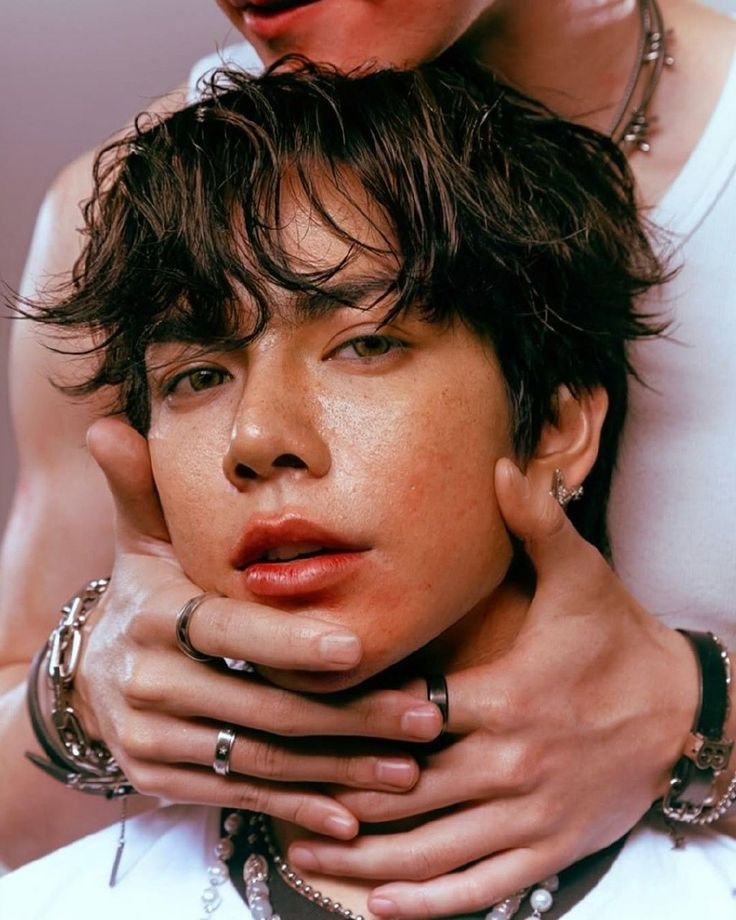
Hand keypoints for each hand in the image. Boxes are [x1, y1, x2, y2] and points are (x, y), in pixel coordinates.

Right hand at [76, 418, 442, 837]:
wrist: (84, 678)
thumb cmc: (140, 600)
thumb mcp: (137, 545)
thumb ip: (140, 491)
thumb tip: (108, 423)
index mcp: (152, 617)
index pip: (226, 630)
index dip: (288, 640)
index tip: (356, 643)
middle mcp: (148, 684)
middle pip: (260, 704)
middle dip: (348, 715)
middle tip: (424, 715)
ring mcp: (154, 740)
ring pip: (259, 758)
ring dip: (338, 768)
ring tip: (410, 766)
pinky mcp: (162, 780)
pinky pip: (238, 796)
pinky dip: (295, 806)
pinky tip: (351, 815)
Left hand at [286, 458, 698, 916]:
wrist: (684, 712)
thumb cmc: (620, 642)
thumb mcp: (583, 577)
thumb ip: (536, 523)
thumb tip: (498, 464)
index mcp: (506, 696)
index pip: (407, 714)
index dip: (347, 722)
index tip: (292, 721)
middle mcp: (510, 761)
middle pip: (405, 788)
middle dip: (335, 795)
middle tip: (272, 795)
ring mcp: (529, 814)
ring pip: (431, 849)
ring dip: (362, 859)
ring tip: (302, 853)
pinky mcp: (549, 850)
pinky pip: (479, 888)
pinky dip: (426, 903)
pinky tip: (379, 907)